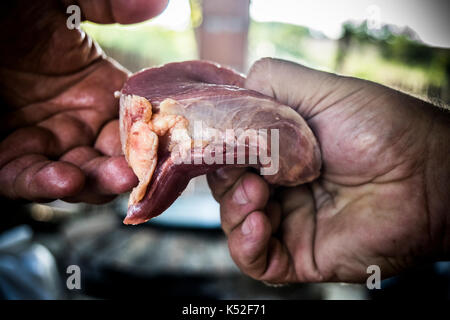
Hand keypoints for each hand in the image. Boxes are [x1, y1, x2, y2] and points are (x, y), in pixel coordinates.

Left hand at [0, 0, 166, 202]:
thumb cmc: (10, 12)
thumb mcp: (60, 0)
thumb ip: (106, 4)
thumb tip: (156, 3)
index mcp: (93, 87)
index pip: (131, 121)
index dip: (149, 135)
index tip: (164, 143)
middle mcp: (71, 119)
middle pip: (107, 156)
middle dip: (127, 168)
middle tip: (141, 170)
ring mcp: (36, 139)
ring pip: (73, 174)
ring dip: (96, 182)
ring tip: (117, 178)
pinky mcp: (0, 157)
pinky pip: (22, 177)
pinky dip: (42, 183)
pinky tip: (66, 180)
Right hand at [207, 58, 449, 282]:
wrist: (428, 175)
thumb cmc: (380, 128)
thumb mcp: (321, 91)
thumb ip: (271, 84)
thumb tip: (230, 95)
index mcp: (281, 152)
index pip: (232, 155)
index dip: (222, 151)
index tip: (223, 146)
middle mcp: (281, 187)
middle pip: (228, 190)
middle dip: (228, 182)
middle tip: (247, 174)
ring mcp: (290, 223)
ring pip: (235, 225)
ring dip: (234, 211)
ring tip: (256, 196)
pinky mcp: (301, 255)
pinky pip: (257, 262)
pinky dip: (246, 245)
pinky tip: (257, 224)